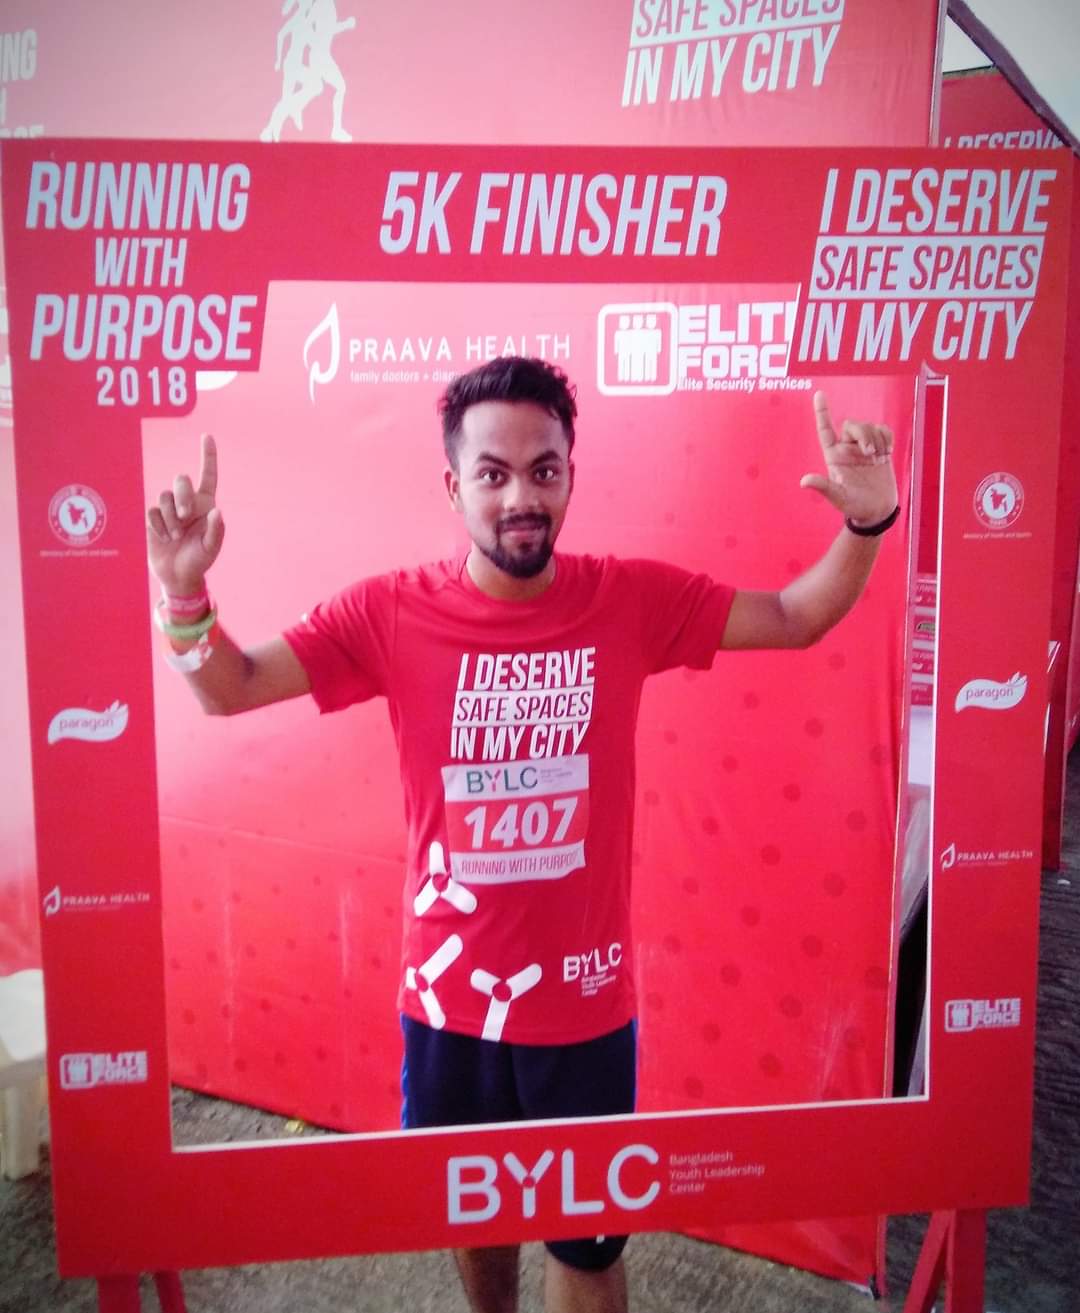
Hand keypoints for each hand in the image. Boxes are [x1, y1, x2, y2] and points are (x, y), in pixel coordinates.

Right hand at [146, 434, 223, 594]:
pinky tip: (165, 538)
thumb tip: (217, 510)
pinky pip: (151, 511)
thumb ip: (216, 530)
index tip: (207, 436)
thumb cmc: (199, 560)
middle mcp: (187, 502)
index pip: (208, 475)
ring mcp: (168, 509)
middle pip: (181, 480)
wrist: (178, 575)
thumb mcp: (212, 548)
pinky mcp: (153, 518)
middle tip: (185, 515)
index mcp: (205, 504)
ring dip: (170, 517)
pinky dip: (159, 525)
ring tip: (176, 536)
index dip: (208, 456)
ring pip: (164, 496)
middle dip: (182, 495)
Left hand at [800, 391, 897, 526]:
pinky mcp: (880, 450)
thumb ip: (824, 487)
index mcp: (834, 456)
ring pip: (869, 427)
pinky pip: (883, 431)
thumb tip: (804, 481)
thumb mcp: (838, 498)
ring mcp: (863, 449)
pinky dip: (886, 437)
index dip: (822, 412)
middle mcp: (847, 449)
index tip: (819, 394)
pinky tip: (887, 452)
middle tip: (870, 453)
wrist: (877, 511)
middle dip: (863, 434)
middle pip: (852, 425)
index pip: (825, 430)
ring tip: (878, 457)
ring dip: (876, 438)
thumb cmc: (854, 507)